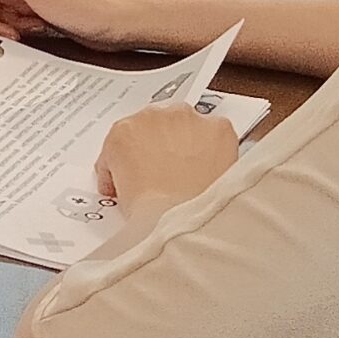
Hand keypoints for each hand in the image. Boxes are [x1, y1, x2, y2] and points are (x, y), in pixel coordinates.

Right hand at [94, 104, 238, 220]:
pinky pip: (218, 133)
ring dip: (191, 143)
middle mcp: (154, 116)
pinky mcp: (217, 127)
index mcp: (124, 130)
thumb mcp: (120, 189)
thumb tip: (135, 173)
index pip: (133, 133)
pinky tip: (213, 169)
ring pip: (190, 125)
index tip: (150, 163)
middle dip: (166, 143)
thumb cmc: (150, 211)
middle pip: (161, 124)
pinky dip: (218, 148)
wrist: (178, 220)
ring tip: (195, 174)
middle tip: (172, 171)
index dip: (142, 151)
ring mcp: (186, 119)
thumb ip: (125, 168)